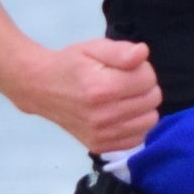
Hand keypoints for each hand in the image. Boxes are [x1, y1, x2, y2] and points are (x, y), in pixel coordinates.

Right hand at [17, 38, 161, 153]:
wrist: (40, 88)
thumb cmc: (70, 64)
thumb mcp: (93, 48)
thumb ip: (120, 51)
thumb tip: (143, 53)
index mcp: (102, 88)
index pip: (148, 79)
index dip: (142, 69)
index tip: (127, 68)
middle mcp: (103, 116)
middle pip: (152, 100)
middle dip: (144, 87)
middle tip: (124, 82)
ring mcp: (101, 134)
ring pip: (149, 121)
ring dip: (143, 107)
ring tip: (124, 98)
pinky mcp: (99, 146)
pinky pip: (138, 138)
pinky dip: (135, 126)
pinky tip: (121, 115)